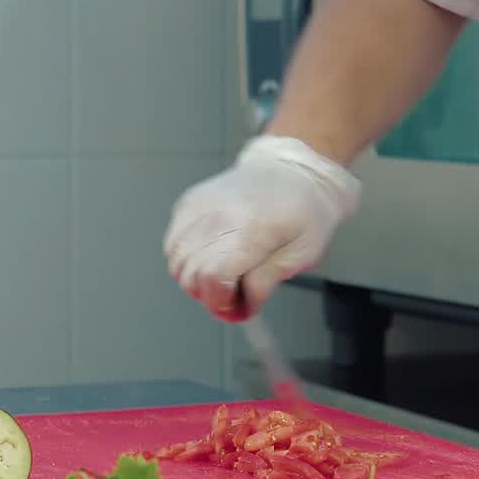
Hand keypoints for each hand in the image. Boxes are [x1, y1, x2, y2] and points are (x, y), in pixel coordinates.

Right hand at [163, 135, 360, 320]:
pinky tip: (211, 255)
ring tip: (223, 274)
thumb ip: (267, 281)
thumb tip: (245, 303)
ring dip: (195, 277)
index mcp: (247, 230)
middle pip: (189, 273)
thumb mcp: (301, 253)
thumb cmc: (304, 209)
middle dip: (209, 294)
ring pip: (176, 260)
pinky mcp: (190, 202)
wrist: (294, 170)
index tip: (238, 309)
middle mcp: (217, 216)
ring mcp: (199, 207)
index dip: (221, 302)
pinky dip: (187, 256)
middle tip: (233, 294)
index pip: (211, 278)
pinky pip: (174, 241)